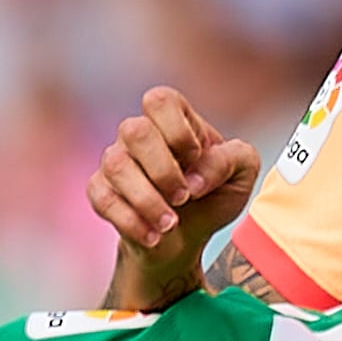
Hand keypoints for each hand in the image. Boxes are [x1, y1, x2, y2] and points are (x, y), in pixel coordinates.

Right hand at [89, 86, 261, 312]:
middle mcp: (139, 134)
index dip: (178, 132)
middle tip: (184, 197)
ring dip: (148, 200)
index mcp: (173, 119)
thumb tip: (194, 177)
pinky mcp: (100, 191)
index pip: (161, 101)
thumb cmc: (213, 197)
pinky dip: (131, 223)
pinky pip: (102, 199)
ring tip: (171, 224)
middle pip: (135, 130)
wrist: (185, 240)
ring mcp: (116, 160)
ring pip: (115, 165)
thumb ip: (231, 160)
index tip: (195, 158)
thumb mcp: (241, 175)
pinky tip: (153, 236)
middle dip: (163, 170)